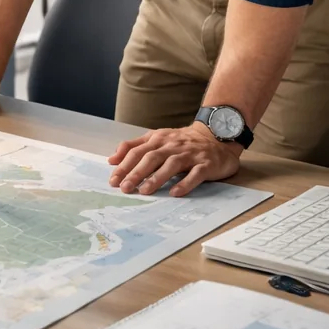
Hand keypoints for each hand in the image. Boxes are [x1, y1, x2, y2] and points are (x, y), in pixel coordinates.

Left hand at [107, 123, 242, 196]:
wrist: (216, 135)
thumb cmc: (182, 142)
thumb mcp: (157, 139)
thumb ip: (134, 147)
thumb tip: (111, 160)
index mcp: (158, 139)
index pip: (137, 151)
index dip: (124, 165)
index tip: (113, 180)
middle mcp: (172, 145)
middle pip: (151, 157)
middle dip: (136, 173)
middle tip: (125, 188)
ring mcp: (190, 154)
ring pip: (171, 165)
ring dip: (157, 178)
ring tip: (144, 191)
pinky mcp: (206, 163)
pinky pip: (196, 174)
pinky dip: (185, 183)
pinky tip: (175, 193)